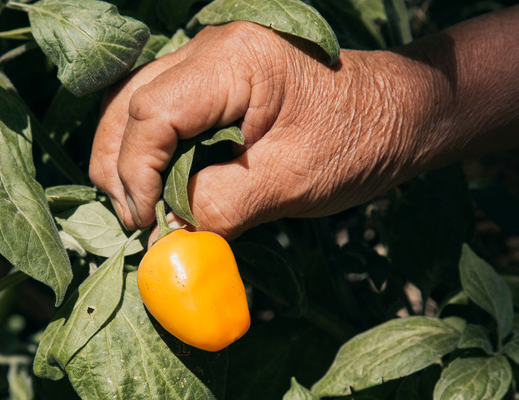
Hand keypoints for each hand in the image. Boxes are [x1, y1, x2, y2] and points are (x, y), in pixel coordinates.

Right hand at [89, 21, 442, 238]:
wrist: (399, 115)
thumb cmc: (358, 143)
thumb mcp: (289, 182)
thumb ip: (219, 207)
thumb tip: (164, 233)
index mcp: (235, 61)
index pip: (152, 114)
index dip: (136, 173)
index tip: (147, 223)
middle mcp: (212, 47)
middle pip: (129, 103)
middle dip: (119, 167)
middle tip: (134, 221)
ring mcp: (209, 58)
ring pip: (134, 104)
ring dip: (126, 159)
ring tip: (140, 208)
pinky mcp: (213, 78)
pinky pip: (159, 109)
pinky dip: (148, 150)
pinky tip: (157, 185)